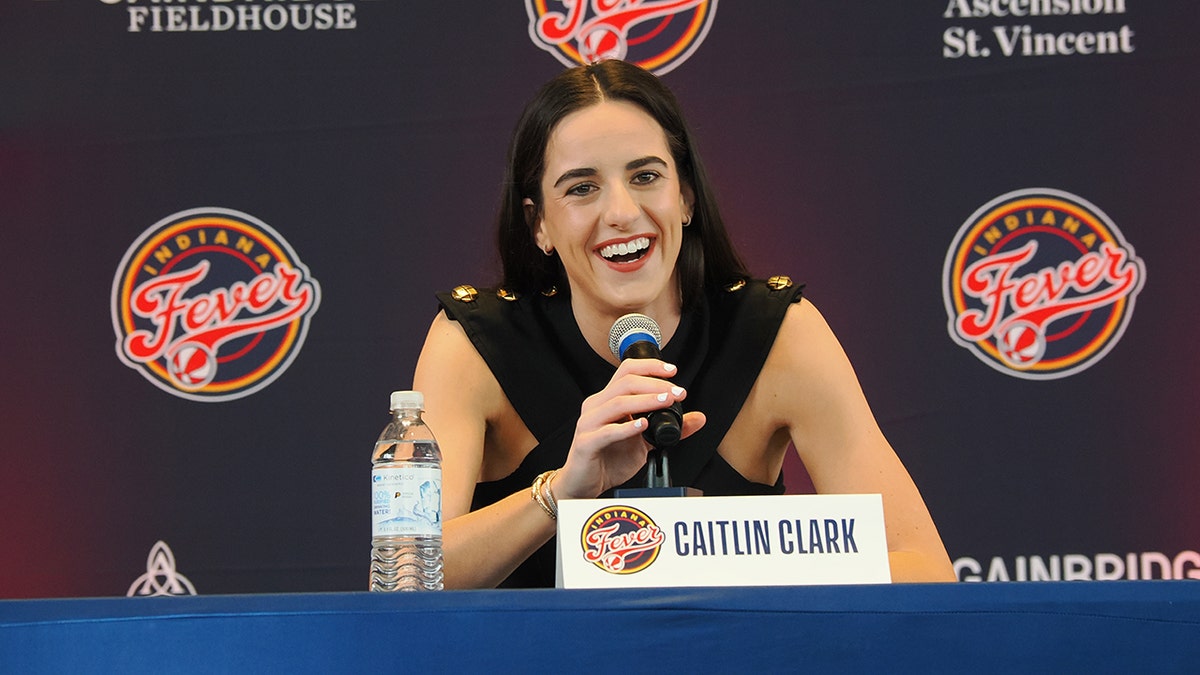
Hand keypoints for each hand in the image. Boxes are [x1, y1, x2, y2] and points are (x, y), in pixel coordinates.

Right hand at [554, 358, 705, 499]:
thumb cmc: (608, 459)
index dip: (650, 366)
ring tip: (665, 402)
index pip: (627, 371)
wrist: (584, 484)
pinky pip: (606, 431)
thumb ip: (670, 429)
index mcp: (608, 400)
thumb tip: (698, 418)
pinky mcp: (586, 443)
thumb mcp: (645, 442)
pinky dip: (626, 428)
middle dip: (654, 384)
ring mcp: (588, 423)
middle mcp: (596, 406)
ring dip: (645, 401)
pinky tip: (642, 426)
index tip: (672, 371)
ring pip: (617, 403)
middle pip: (625, 382)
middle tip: (677, 393)